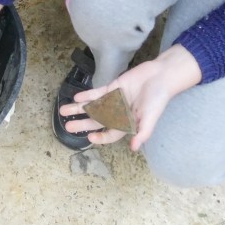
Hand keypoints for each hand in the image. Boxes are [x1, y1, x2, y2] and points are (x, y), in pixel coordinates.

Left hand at [59, 45, 201, 149]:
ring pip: (93, 106)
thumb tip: (133, 148)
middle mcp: (118, 113)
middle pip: (97, 121)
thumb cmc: (158, 99)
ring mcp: (114, 100)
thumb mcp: (151, 117)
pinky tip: (76, 97)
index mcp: (128, 123)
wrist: (160, 76)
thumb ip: (142, 132)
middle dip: (83, 124)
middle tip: (68, 127)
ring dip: (79, 109)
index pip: (111, 133)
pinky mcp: (112, 87)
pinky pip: (97, 93)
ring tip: (63, 111)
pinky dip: (87, 95)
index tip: (89, 138)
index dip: (100, 137)